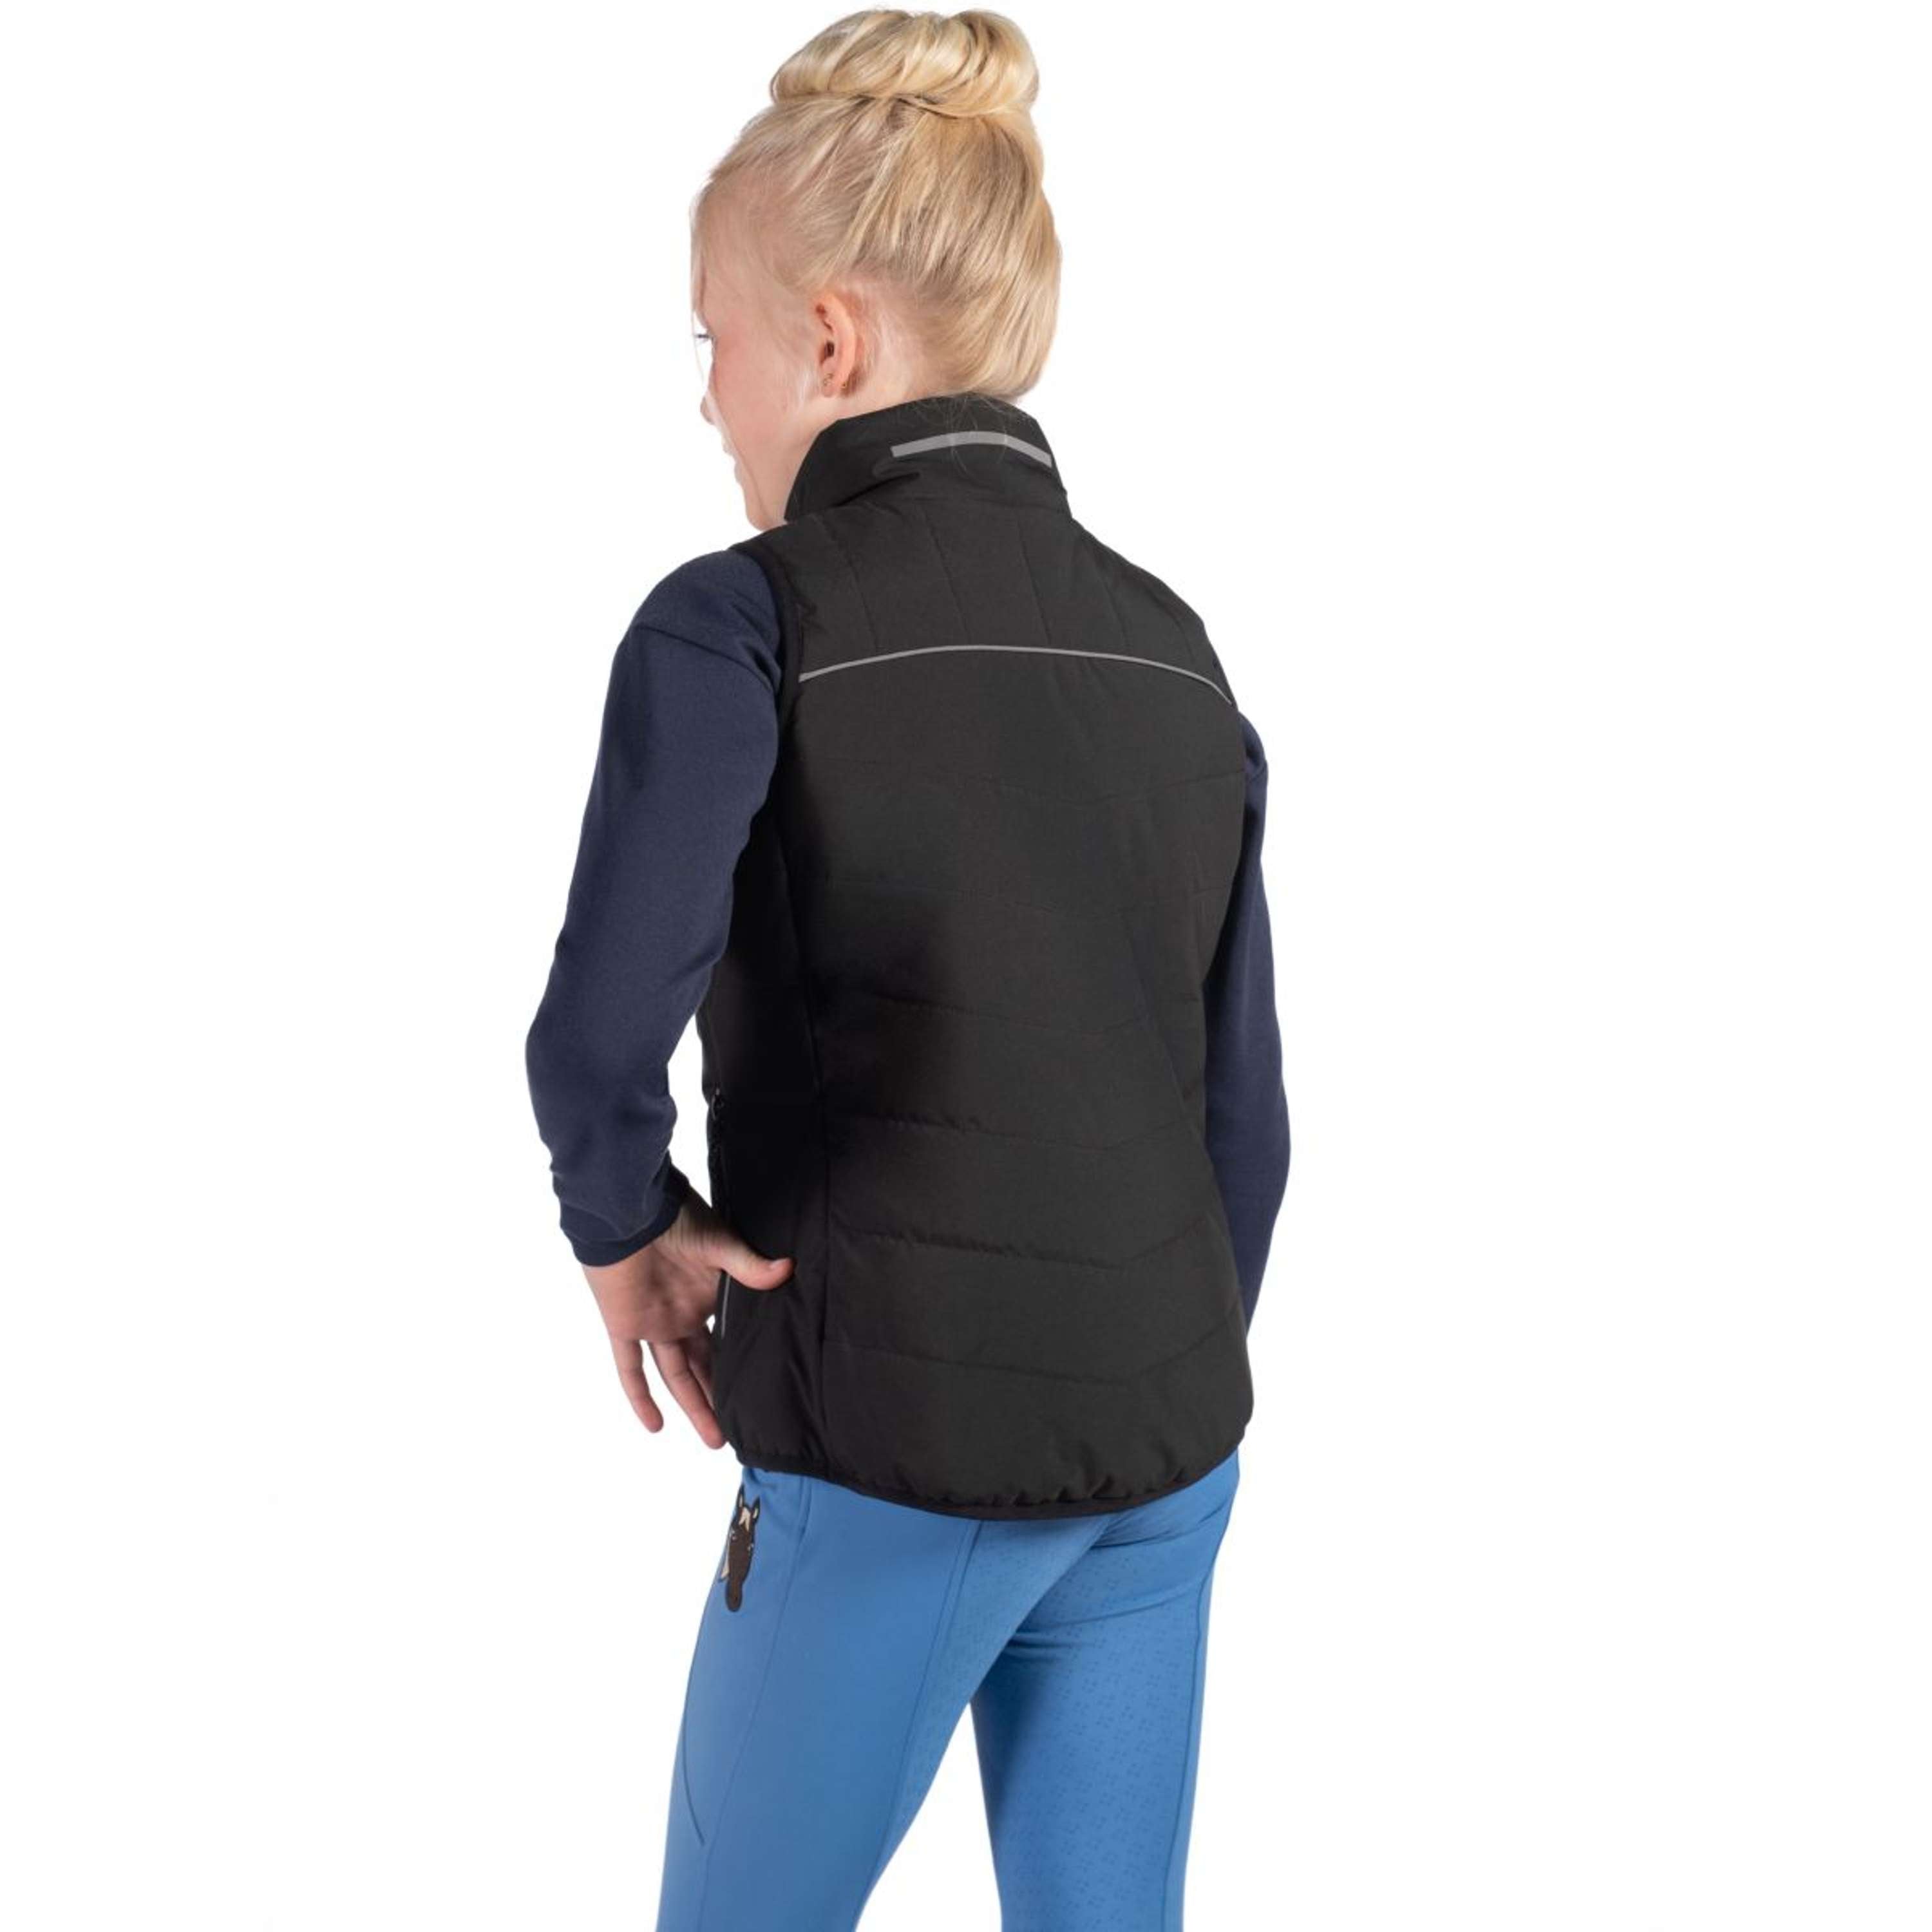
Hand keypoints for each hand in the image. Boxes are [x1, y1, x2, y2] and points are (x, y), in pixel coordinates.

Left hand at [580, 1191, 792, 1446]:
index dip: (742, 1364)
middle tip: (738, 1433)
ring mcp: (655, 1323)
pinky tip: (655, 1426)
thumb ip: (748, 1265)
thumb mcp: (718, 1244)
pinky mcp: (625, 1325)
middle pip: (704, 1365)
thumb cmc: (674, 1217)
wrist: (626, 1210)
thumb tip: (787, 1270)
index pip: (728, 1338)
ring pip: (676, 1375)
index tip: (764, 1390)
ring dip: (694, 1405)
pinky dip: (640, 1397)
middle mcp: (684, 1314)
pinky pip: (630, 1369)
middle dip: (720, 1397)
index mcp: (708, 1294)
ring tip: (714, 1439)